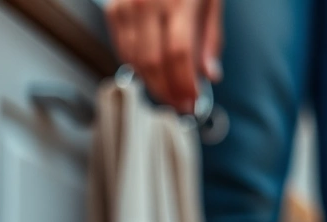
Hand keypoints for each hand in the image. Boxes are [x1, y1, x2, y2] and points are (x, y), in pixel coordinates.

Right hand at [104, 0, 222, 114]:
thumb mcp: (211, 1)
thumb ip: (210, 39)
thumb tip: (209, 75)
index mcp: (178, 3)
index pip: (179, 55)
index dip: (185, 84)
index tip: (193, 102)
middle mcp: (148, 3)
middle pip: (154, 61)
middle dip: (168, 90)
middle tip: (181, 106)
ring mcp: (127, 5)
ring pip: (134, 58)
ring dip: (152, 83)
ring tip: (169, 95)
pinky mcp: (114, 7)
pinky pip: (122, 46)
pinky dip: (136, 66)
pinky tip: (151, 74)